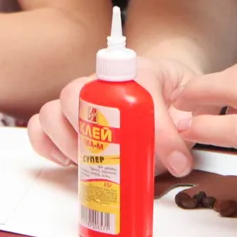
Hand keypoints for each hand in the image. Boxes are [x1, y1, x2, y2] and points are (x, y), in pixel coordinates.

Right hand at [27, 54, 196, 175]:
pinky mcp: (64, 119)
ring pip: (53, 109)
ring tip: (89, 163)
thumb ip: (194, 123)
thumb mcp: (196, 107)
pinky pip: (40, 126)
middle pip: (76, 91)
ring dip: (67, 141)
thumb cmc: (176, 99)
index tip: (177, 159)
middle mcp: (101, 83)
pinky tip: (68, 161)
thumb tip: (180, 153)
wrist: (164, 92)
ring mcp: (80, 100)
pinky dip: (46, 145)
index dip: (157, 127)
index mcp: (139, 73)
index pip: (141, 87)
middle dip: (91, 130)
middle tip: (116, 158)